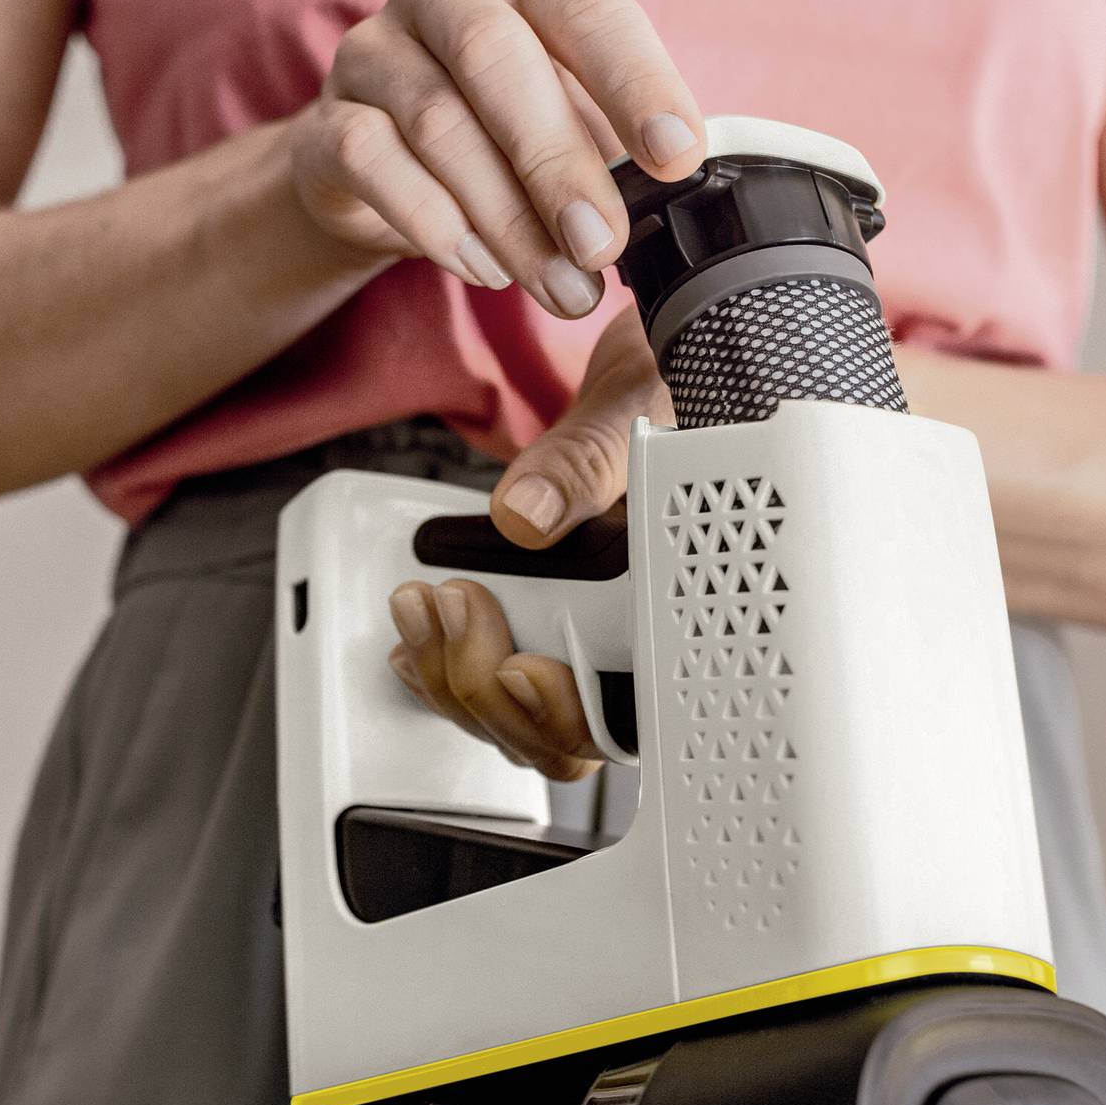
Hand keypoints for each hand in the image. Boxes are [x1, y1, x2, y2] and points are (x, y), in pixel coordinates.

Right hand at [290, 0, 704, 317]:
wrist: (382, 171)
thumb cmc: (504, 136)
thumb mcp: (574, 125)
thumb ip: (618, 149)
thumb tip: (672, 207)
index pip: (588, 9)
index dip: (637, 82)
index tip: (678, 157)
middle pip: (496, 59)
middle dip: (559, 162)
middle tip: (603, 246)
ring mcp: (373, 49)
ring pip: (438, 122)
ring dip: (506, 218)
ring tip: (559, 286)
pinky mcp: (325, 120)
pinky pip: (372, 160)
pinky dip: (434, 222)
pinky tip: (483, 268)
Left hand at [387, 312, 670, 779]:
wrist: (656, 367)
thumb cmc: (671, 390)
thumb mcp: (636, 404)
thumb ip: (587, 459)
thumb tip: (525, 516)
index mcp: (687, 611)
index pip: (633, 718)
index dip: (568, 714)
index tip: (520, 666)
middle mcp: (647, 647)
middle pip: (563, 737)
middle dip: (488, 686)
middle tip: (454, 599)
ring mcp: (598, 649)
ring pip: (524, 724)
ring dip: (457, 679)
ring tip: (422, 603)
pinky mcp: (554, 632)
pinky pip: (500, 692)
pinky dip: (449, 675)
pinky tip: (418, 639)